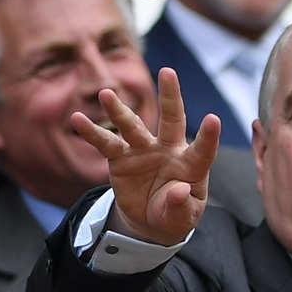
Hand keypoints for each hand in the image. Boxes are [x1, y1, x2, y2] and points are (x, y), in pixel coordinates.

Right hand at [71, 68, 220, 245]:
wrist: (151, 220)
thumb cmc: (175, 214)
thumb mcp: (183, 217)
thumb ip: (181, 206)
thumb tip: (178, 191)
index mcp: (191, 164)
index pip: (203, 149)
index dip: (208, 136)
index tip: (213, 119)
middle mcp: (168, 150)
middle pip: (171, 119)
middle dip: (170, 95)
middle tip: (168, 72)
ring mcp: (144, 150)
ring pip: (133, 126)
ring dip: (120, 111)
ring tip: (106, 94)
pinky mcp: (121, 158)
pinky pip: (106, 143)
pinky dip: (92, 132)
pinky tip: (78, 119)